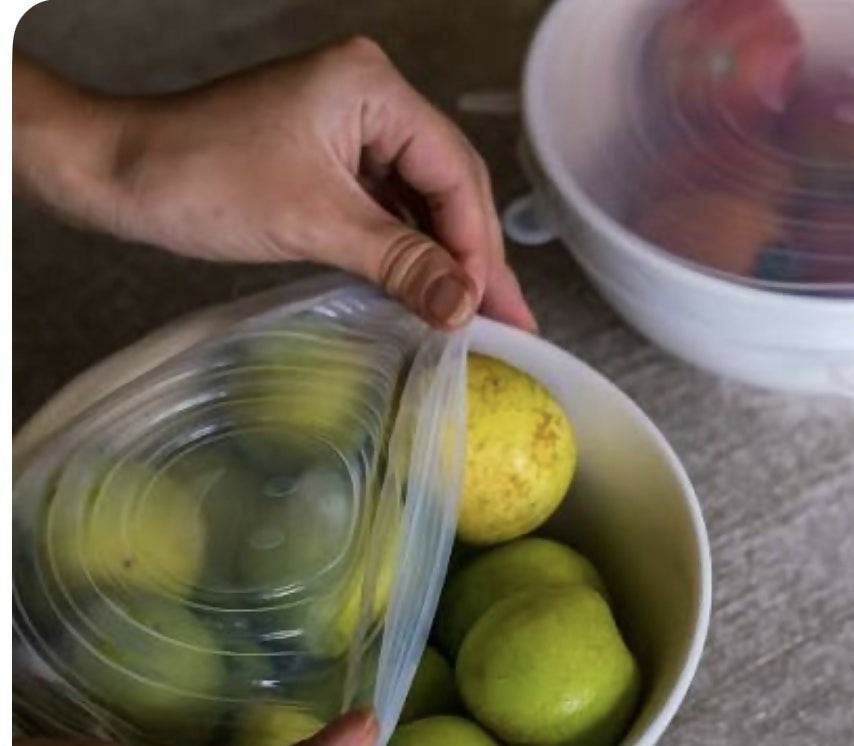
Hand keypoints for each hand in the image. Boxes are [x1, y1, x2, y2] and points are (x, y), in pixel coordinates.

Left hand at [13, 41, 535, 331]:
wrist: (116, 172)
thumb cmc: (201, 178)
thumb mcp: (314, 222)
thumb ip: (399, 262)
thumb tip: (465, 308)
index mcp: (373, 88)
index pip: (453, 170)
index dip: (476, 243)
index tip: (490, 306)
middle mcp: (371, 99)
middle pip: (445, 184)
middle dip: (471, 255)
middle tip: (506, 318)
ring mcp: (350, 130)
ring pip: (419, 201)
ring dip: (443, 258)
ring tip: (476, 314)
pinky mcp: (330, 160)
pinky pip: (386, 209)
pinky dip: (406, 251)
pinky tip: (426, 289)